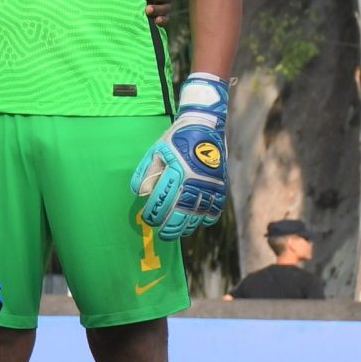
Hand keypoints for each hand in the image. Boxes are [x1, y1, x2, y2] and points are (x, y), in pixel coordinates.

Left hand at [132, 73, 228, 238]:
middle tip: (162, 234)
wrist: (205, 127)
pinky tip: (197, 222)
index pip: (162, 201)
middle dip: (170, 228)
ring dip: (186, 227)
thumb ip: (147, 172)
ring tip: (177, 231)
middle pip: (181, 213)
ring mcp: (210, 185)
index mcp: (176, 171)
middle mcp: (194, 181)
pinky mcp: (220, 186)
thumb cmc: (176, 139)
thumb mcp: (156, 151)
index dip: (154, 215)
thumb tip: (140, 193)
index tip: (149, 220)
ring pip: (198, 215)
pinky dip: (206, 219)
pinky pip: (215, 210)